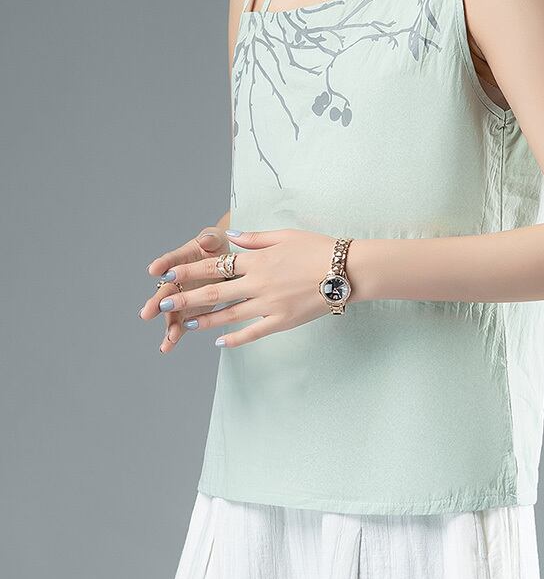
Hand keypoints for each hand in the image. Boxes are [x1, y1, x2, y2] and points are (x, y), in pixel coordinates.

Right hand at [142, 226, 230, 353]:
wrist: (225, 262)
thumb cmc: (216, 246)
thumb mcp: (215, 239)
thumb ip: (211, 239)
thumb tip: (207, 239)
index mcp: (182, 259)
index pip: (171, 260)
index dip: (163, 264)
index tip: (153, 270)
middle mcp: (177, 280)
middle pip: (165, 291)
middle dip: (157, 303)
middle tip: (147, 313)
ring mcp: (181, 297)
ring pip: (171, 312)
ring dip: (169, 325)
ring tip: (168, 339)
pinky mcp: (189, 311)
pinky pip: (181, 325)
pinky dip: (174, 336)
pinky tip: (167, 347)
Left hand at [143, 228, 339, 347]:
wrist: (346, 270)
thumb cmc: (318, 248)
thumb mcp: (286, 235)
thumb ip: (256, 238)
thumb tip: (232, 236)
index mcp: (258, 260)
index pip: (216, 266)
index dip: (191, 271)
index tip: (170, 275)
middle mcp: (259, 283)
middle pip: (215, 292)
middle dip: (186, 298)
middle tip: (164, 304)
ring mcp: (269, 305)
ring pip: (229, 315)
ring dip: (205, 320)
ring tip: (186, 324)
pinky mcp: (282, 321)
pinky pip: (253, 332)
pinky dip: (235, 339)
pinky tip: (219, 343)